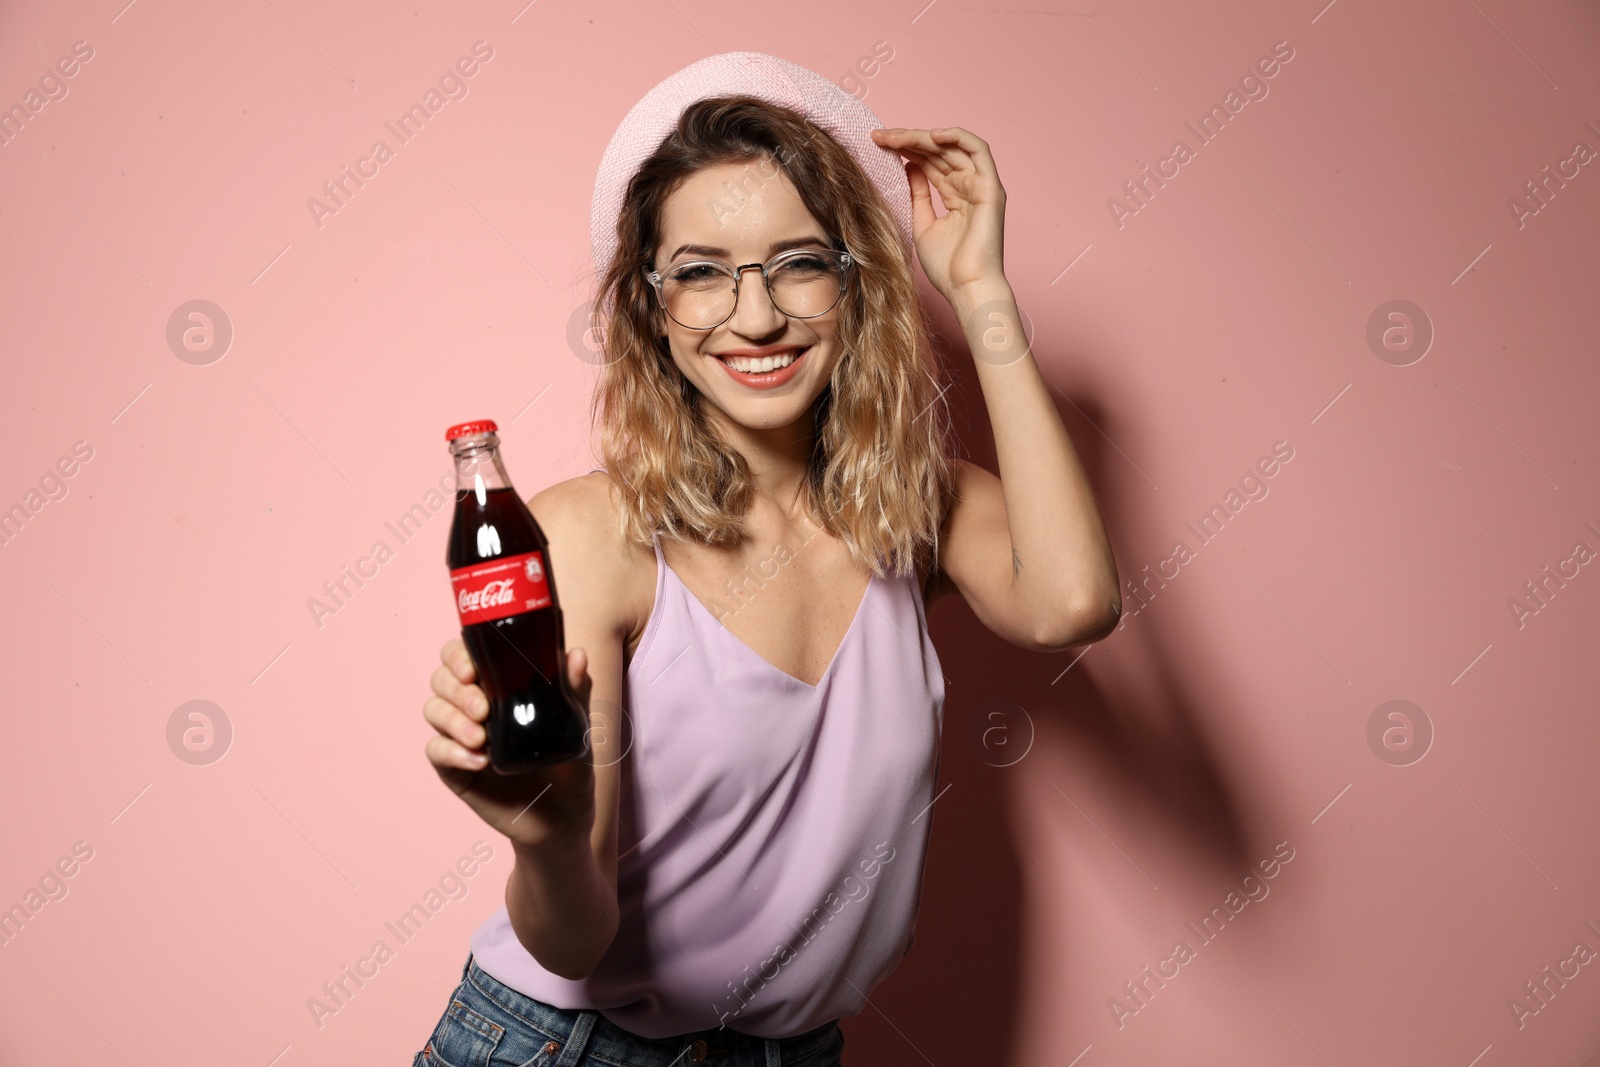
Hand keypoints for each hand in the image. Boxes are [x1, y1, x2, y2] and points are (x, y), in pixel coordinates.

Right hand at [423, 637, 595, 850]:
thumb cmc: (570, 767)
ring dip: (451, 719)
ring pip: (433, 710)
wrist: (564, 819)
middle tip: (482, 707)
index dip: (458, 656)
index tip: (472, 669)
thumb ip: (575, 690)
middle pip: (441, 679)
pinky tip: (479, 761)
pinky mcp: (455, 769)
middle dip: (456, 688)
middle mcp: (474, 707)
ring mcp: (462, 738)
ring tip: (480, 737)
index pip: (463, 656)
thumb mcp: (577, 728)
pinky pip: (436, 751)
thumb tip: (576, 654)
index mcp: (499, 687)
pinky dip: (452, 752)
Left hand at [870, 125, 1008, 299]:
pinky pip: (978, 150)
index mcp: (955, 196)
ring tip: (897, 137)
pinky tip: (931, 136)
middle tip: (881, 136)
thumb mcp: (922, 224)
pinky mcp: (990, 187)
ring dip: (924, 137)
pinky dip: (956, 137)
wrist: (966, 288)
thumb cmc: (947, 267)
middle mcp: (970, 187)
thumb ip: (917, 194)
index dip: (905, 150)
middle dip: (908, 140)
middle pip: (938, 152)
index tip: (878, 144)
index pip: (929, 162)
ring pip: (953, 147)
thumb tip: (908, 165)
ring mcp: (981, 185)